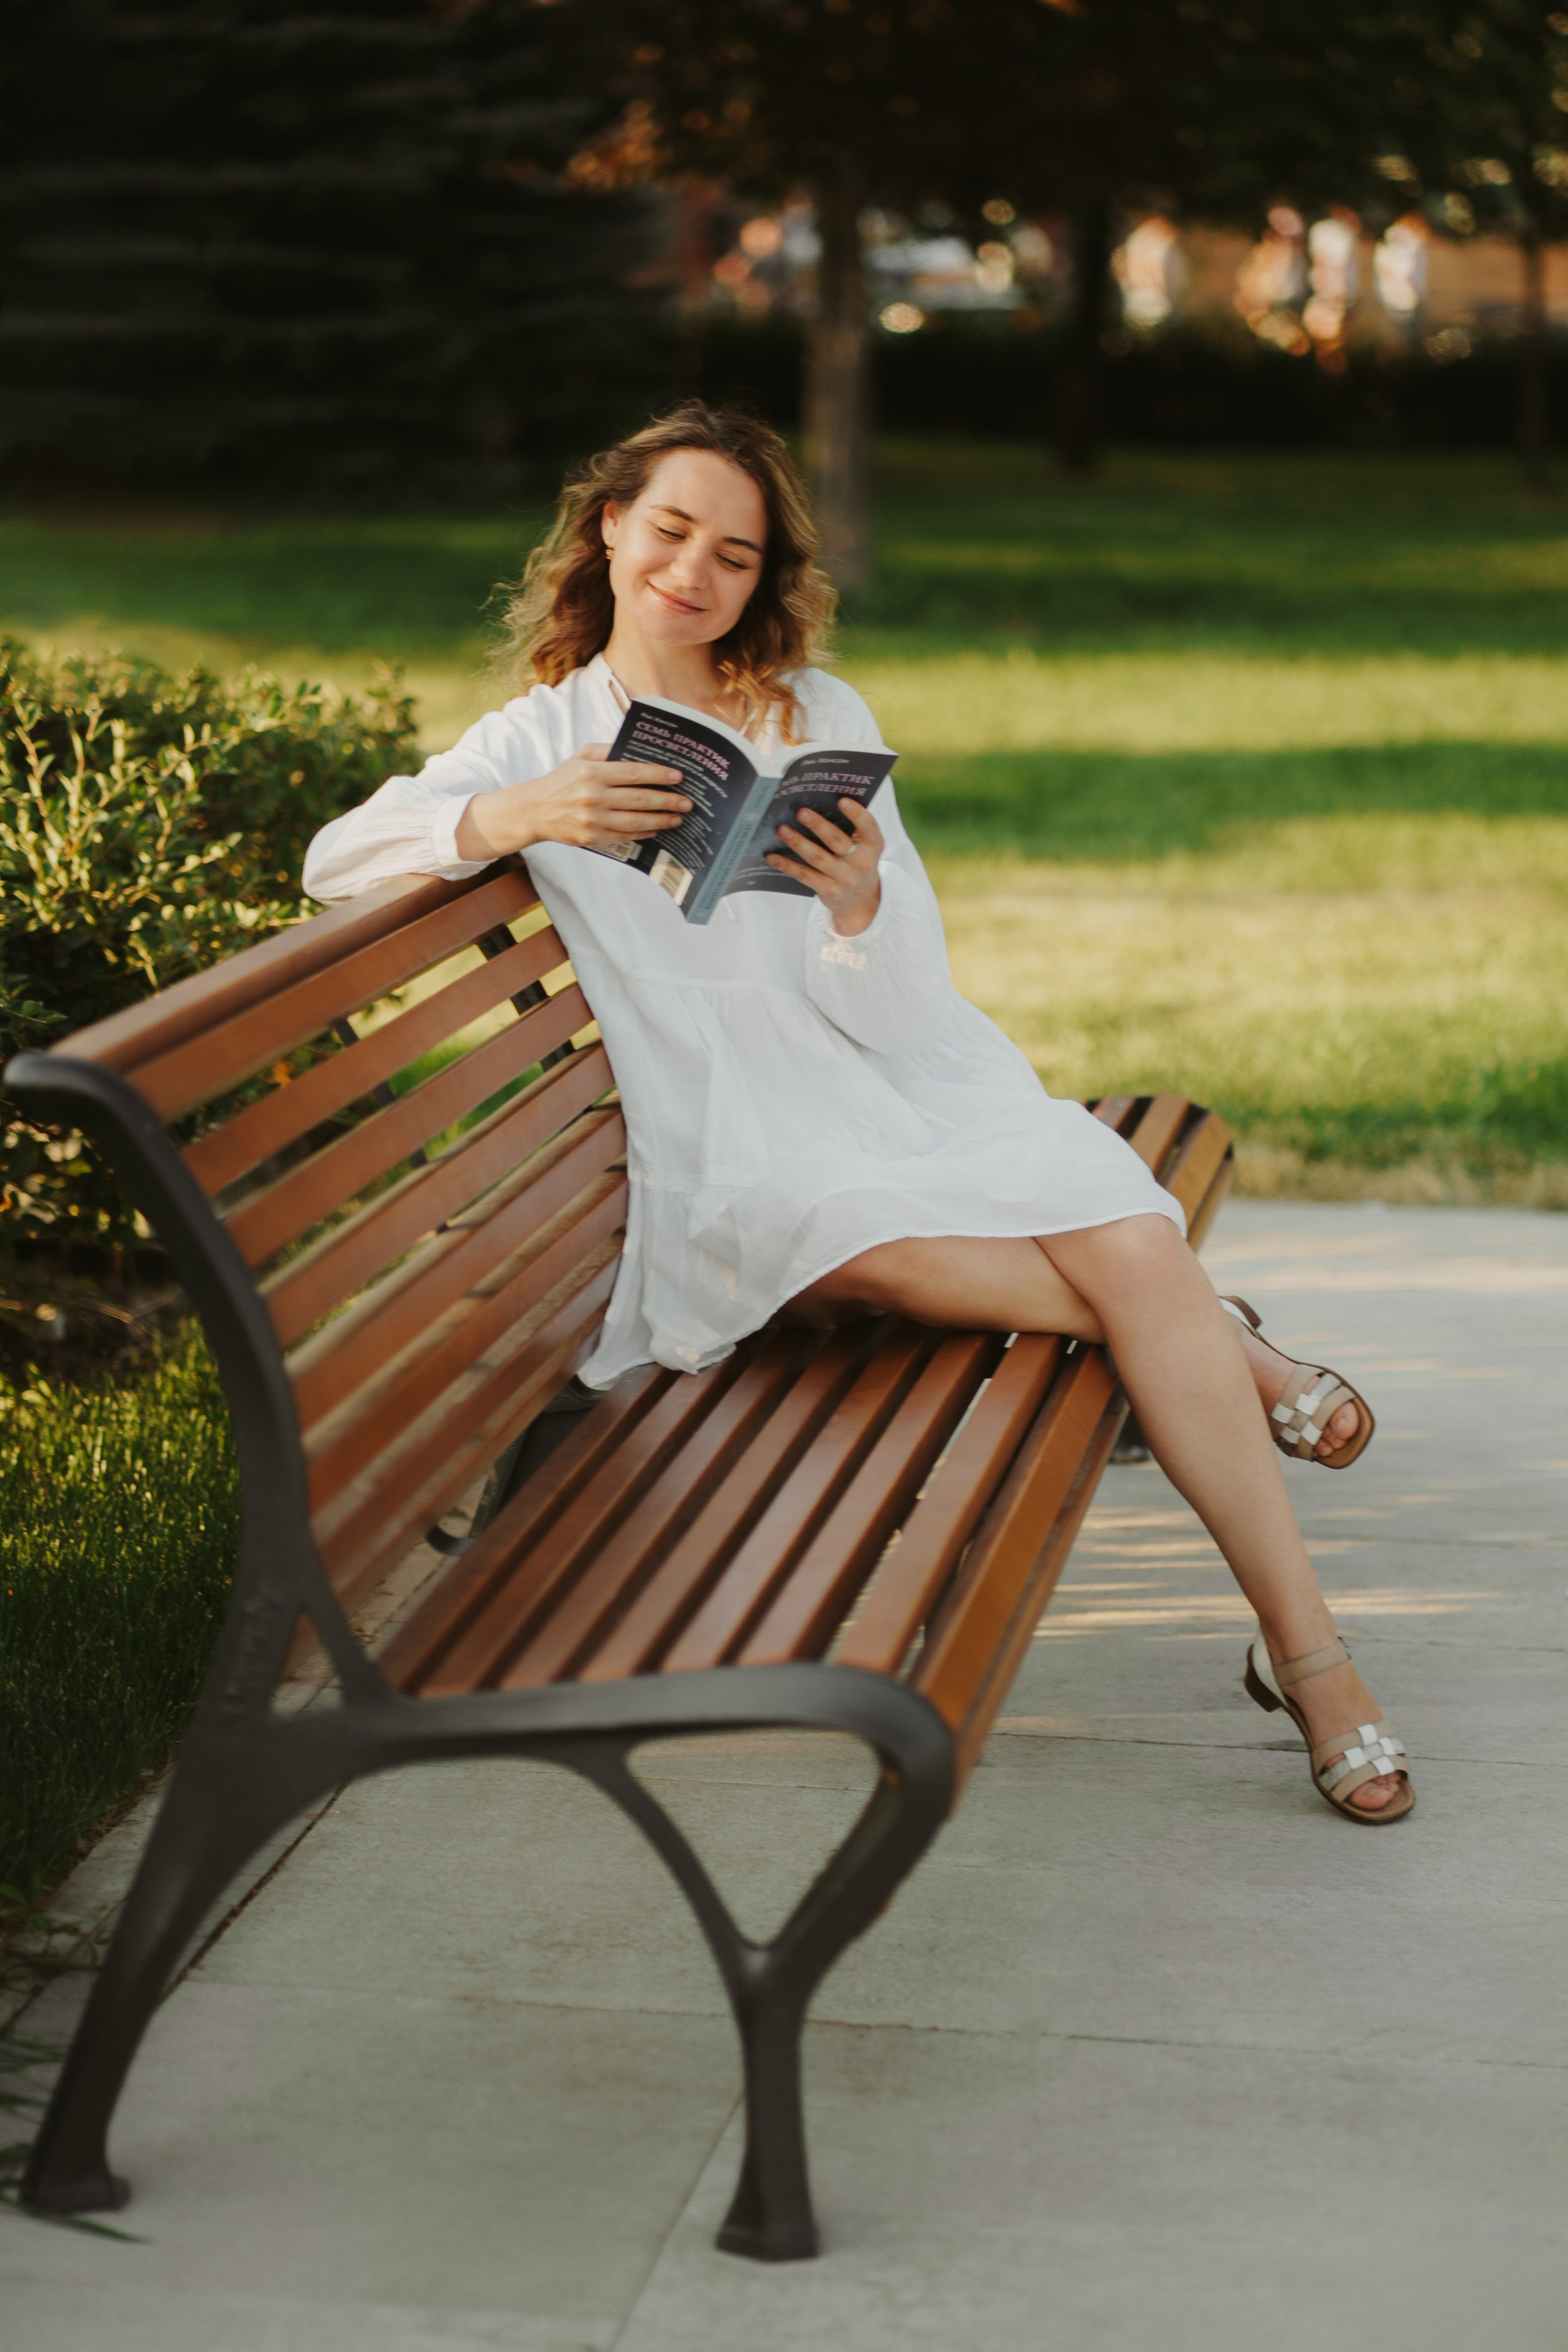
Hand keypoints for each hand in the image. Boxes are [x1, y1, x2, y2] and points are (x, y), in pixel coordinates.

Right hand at [453, 746, 689, 859]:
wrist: (535, 810)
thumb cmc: (563, 779)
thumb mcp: (581, 756)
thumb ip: (609, 751)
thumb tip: (640, 749)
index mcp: (593, 772)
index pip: (634, 772)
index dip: (659, 775)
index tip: (679, 776)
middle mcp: (594, 796)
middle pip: (640, 799)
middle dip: (668, 801)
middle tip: (687, 802)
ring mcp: (593, 819)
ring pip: (636, 821)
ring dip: (662, 820)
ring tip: (678, 818)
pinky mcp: (592, 837)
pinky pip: (625, 836)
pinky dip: (644, 832)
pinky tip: (657, 829)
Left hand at [767, 798, 882, 934]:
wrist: (861, 901)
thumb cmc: (857, 862)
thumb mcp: (863, 847)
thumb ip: (850, 829)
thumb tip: (817, 805)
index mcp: (872, 846)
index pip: (868, 827)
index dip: (857, 814)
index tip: (842, 801)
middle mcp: (861, 863)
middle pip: (837, 841)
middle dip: (818, 826)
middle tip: (801, 812)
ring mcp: (844, 879)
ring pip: (818, 858)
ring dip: (798, 843)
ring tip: (782, 830)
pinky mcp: (828, 891)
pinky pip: (805, 875)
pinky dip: (787, 865)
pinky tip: (773, 856)